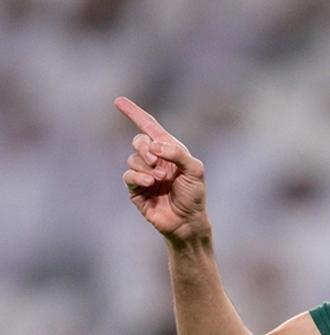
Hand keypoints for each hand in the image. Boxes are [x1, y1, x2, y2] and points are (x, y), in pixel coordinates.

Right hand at [115, 96, 208, 240]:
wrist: (187, 221)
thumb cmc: (194, 195)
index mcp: (170, 150)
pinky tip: (149, 183)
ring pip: (132, 158)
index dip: (135, 114)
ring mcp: (144, 173)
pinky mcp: (136, 189)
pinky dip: (138, 176)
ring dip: (145, 166)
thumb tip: (154, 145)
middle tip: (156, 161)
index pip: (150, 127)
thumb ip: (177, 153)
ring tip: (159, 179)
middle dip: (144, 147)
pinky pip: (128, 175)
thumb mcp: (195, 170)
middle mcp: (155, 160)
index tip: (119, 101)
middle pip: (138, 140)